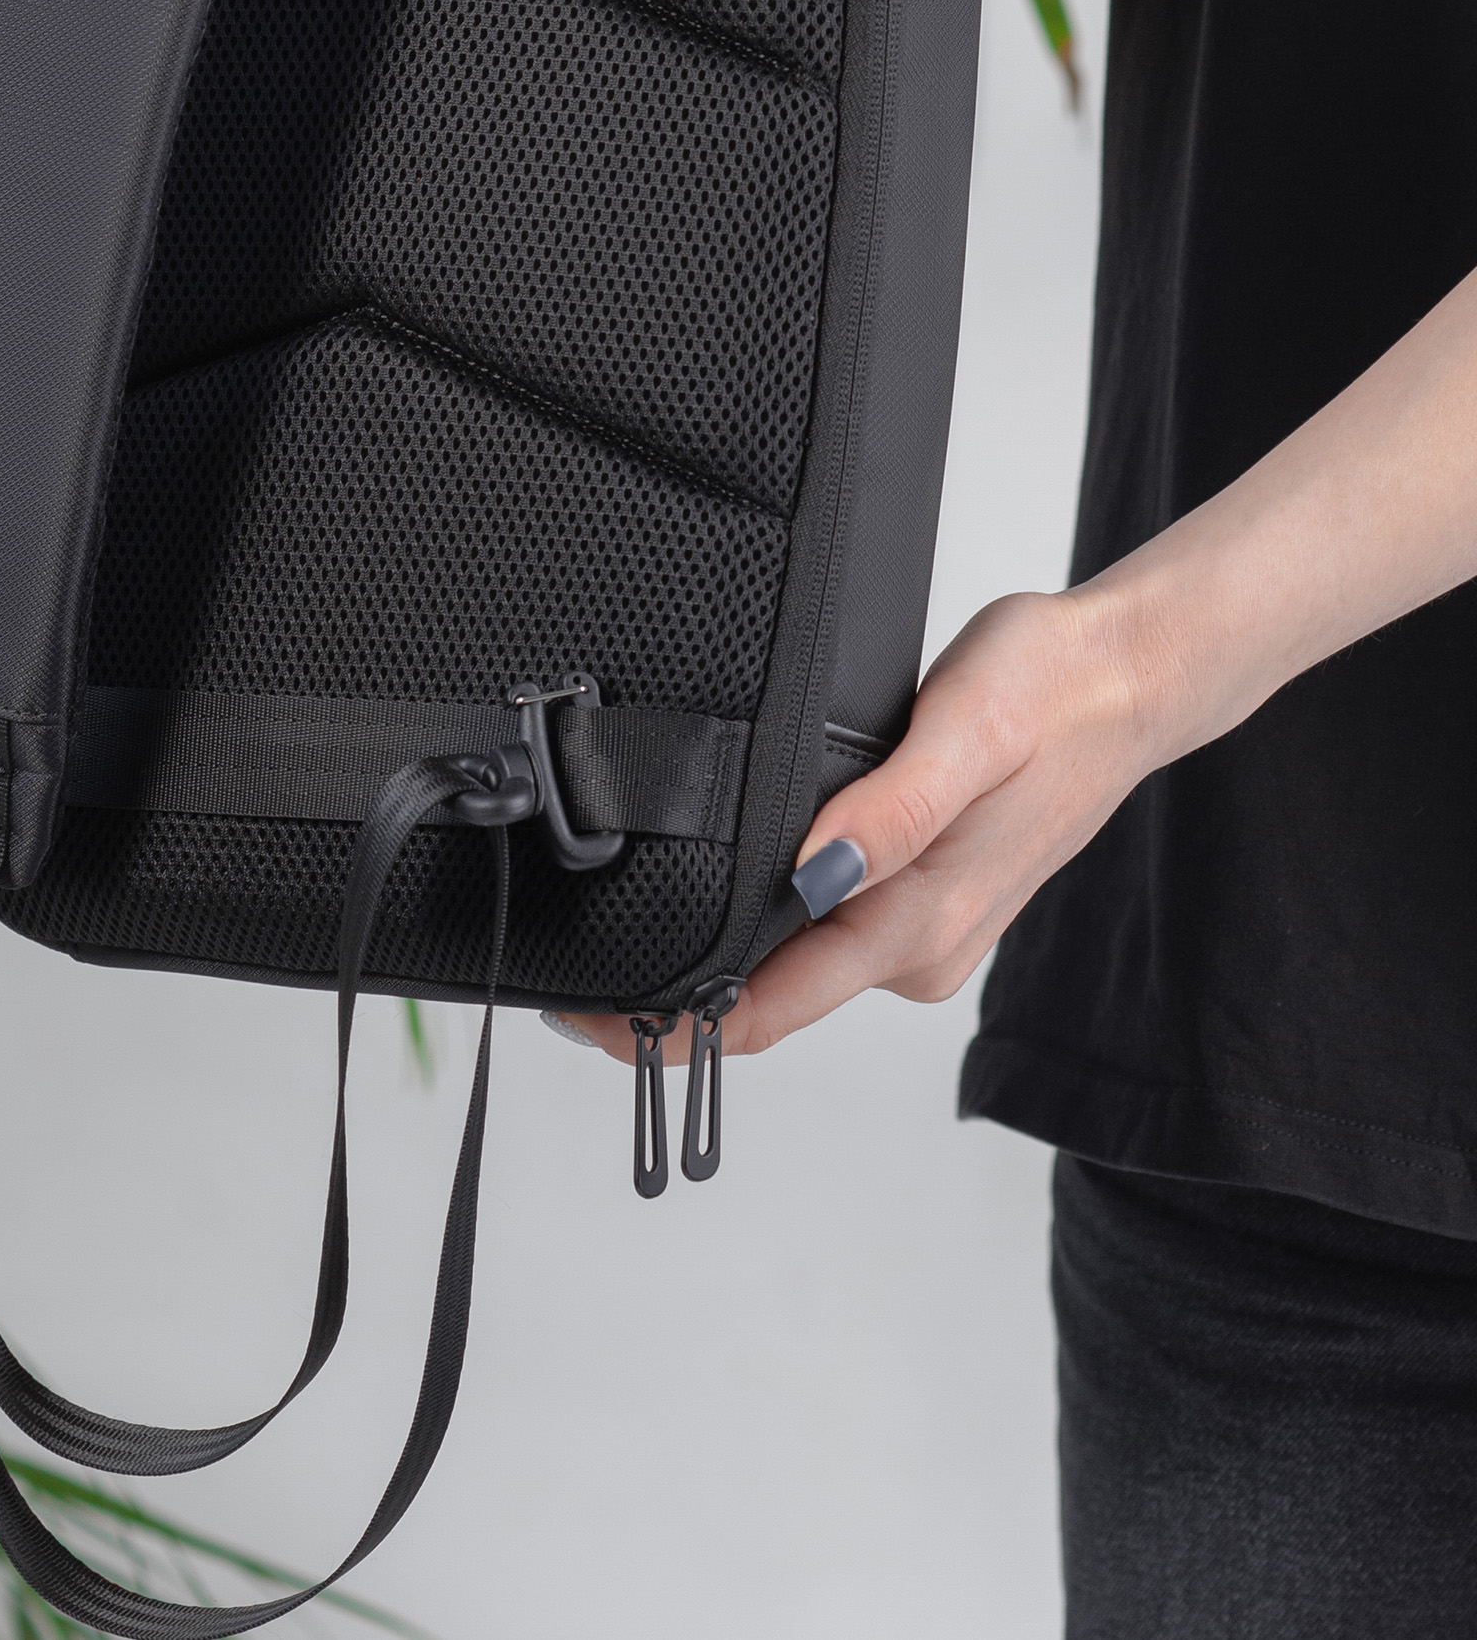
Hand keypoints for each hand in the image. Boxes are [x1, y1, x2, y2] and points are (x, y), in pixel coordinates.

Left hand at [563, 579, 1204, 1067]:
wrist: (1131, 678)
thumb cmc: (1055, 689)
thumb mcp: (968, 726)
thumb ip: (893, 807)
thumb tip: (813, 870)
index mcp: (919, 920)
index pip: (769, 1011)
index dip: (669, 1027)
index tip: (585, 1015)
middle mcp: (919, 948)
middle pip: (768, 1003)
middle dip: (671, 1002)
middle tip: (574, 975)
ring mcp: (924, 931)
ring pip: (793, 970)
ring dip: (716, 961)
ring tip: (626, 925)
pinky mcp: (925, 902)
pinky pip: (824, 937)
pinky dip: (766, 927)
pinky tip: (724, 886)